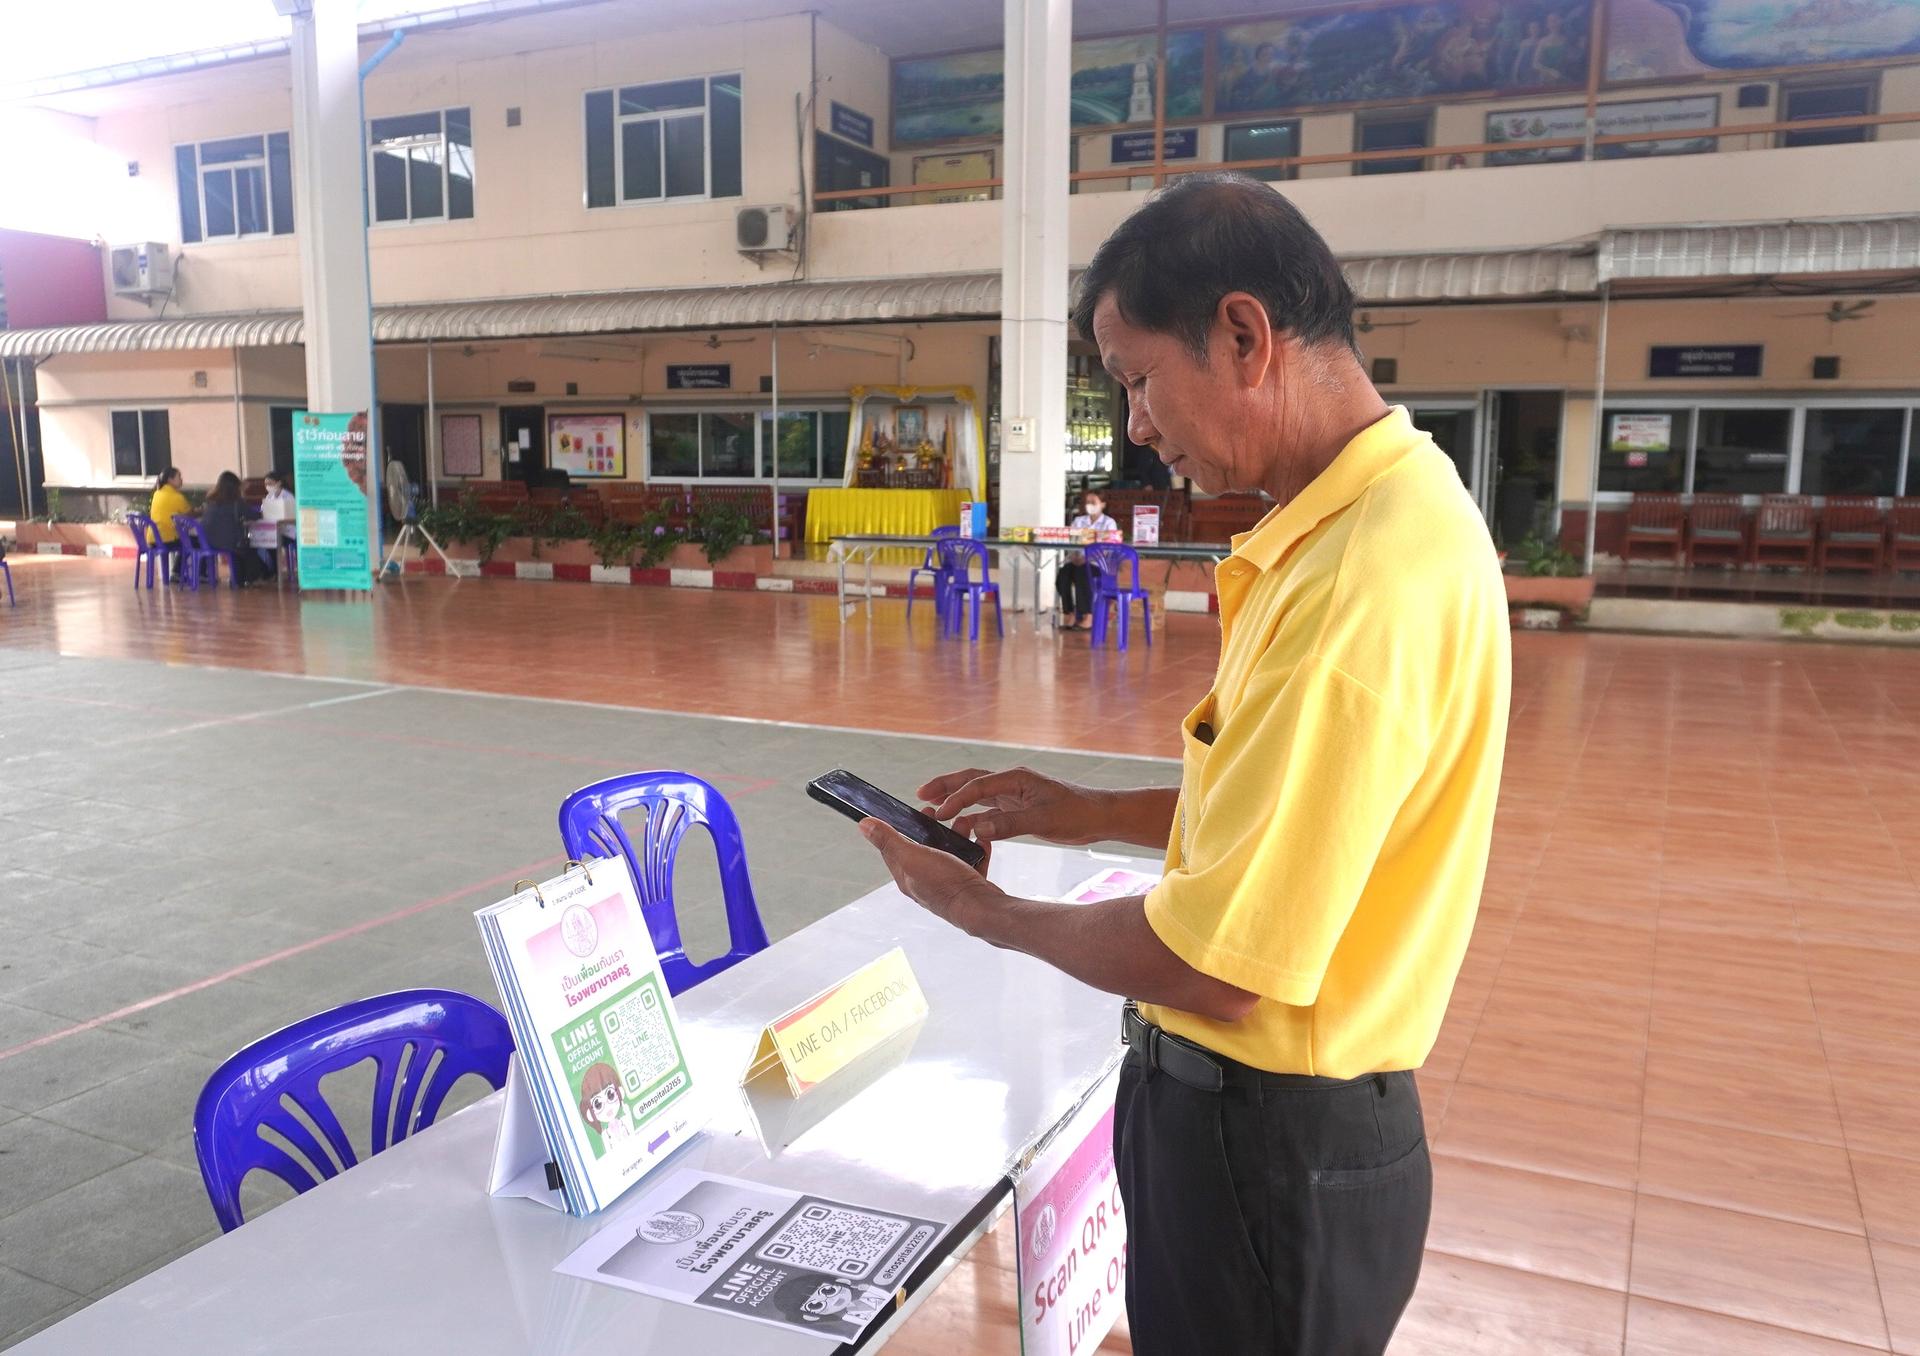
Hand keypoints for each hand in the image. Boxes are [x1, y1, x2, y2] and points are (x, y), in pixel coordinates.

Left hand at [859, 820, 1000, 931]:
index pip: (894, 849)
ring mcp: (948, 883)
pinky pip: (971, 861)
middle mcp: (925, 881)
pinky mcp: (968, 883)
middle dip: (931, 829)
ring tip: (963, 824)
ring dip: (956, 836)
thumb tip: (864, 825)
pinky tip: (980, 841)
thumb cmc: (946, 886)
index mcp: (907, 876)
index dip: (899, 828)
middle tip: (939, 815)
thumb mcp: (911, 857)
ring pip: (950, 852)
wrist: (981, 908)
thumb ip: (889, 841)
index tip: (912, 812)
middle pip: (924, 848)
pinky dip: (976, 849)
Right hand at [916, 767, 1108, 846]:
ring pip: (977, 795)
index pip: (977, 785)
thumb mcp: (1042, 820)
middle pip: (970, 780)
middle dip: (945, 787)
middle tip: (921, 796)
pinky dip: (972, 816)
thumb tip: (976, 827)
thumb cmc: (1076, 814)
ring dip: (956, 801)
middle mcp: (1011, 782)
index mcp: (1015, 779)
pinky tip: (961, 828)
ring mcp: (1014, 794)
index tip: (938, 813)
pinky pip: (988, 809)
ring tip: (934, 811)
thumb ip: (1008, 824)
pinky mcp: (1018, 807)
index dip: (955, 798)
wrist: (1099, 817)